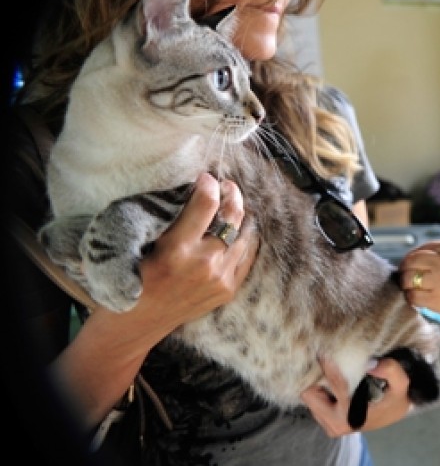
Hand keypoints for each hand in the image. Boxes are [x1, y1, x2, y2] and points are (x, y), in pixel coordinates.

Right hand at [136, 172, 256, 331]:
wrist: (138, 320)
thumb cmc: (135, 275)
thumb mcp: (145, 241)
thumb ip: (173, 217)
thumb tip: (197, 187)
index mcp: (177, 248)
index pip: (207, 202)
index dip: (209, 183)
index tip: (206, 177)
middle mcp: (204, 263)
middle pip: (232, 215)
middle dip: (231, 194)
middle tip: (226, 186)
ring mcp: (219, 279)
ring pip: (243, 234)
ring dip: (238, 217)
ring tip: (230, 207)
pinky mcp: (227, 290)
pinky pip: (247, 256)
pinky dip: (244, 240)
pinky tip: (238, 230)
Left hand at [301, 356, 411, 435]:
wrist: (394, 413)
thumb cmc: (395, 397)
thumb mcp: (400, 383)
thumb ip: (390, 370)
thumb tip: (370, 363)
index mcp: (351, 414)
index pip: (334, 383)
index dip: (329, 364)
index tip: (324, 348)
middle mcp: (336, 424)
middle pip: (309, 394)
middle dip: (316, 377)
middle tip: (325, 359)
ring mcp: (329, 426)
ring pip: (308, 398)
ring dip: (316, 383)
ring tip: (329, 369)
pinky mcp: (326, 423)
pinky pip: (312, 403)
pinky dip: (319, 390)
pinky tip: (330, 381)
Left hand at [398, 240, 439, 335]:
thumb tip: (421, 257)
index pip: (423, 247)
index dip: (413, 255)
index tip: (411, 262)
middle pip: (412, 260)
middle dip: (404, 267)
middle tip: (404, 273)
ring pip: (409, 278)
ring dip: (405, 282)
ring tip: (408, 286)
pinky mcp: (437, 299)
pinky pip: (413, 296)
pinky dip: (410, 297)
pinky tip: (414, 298)